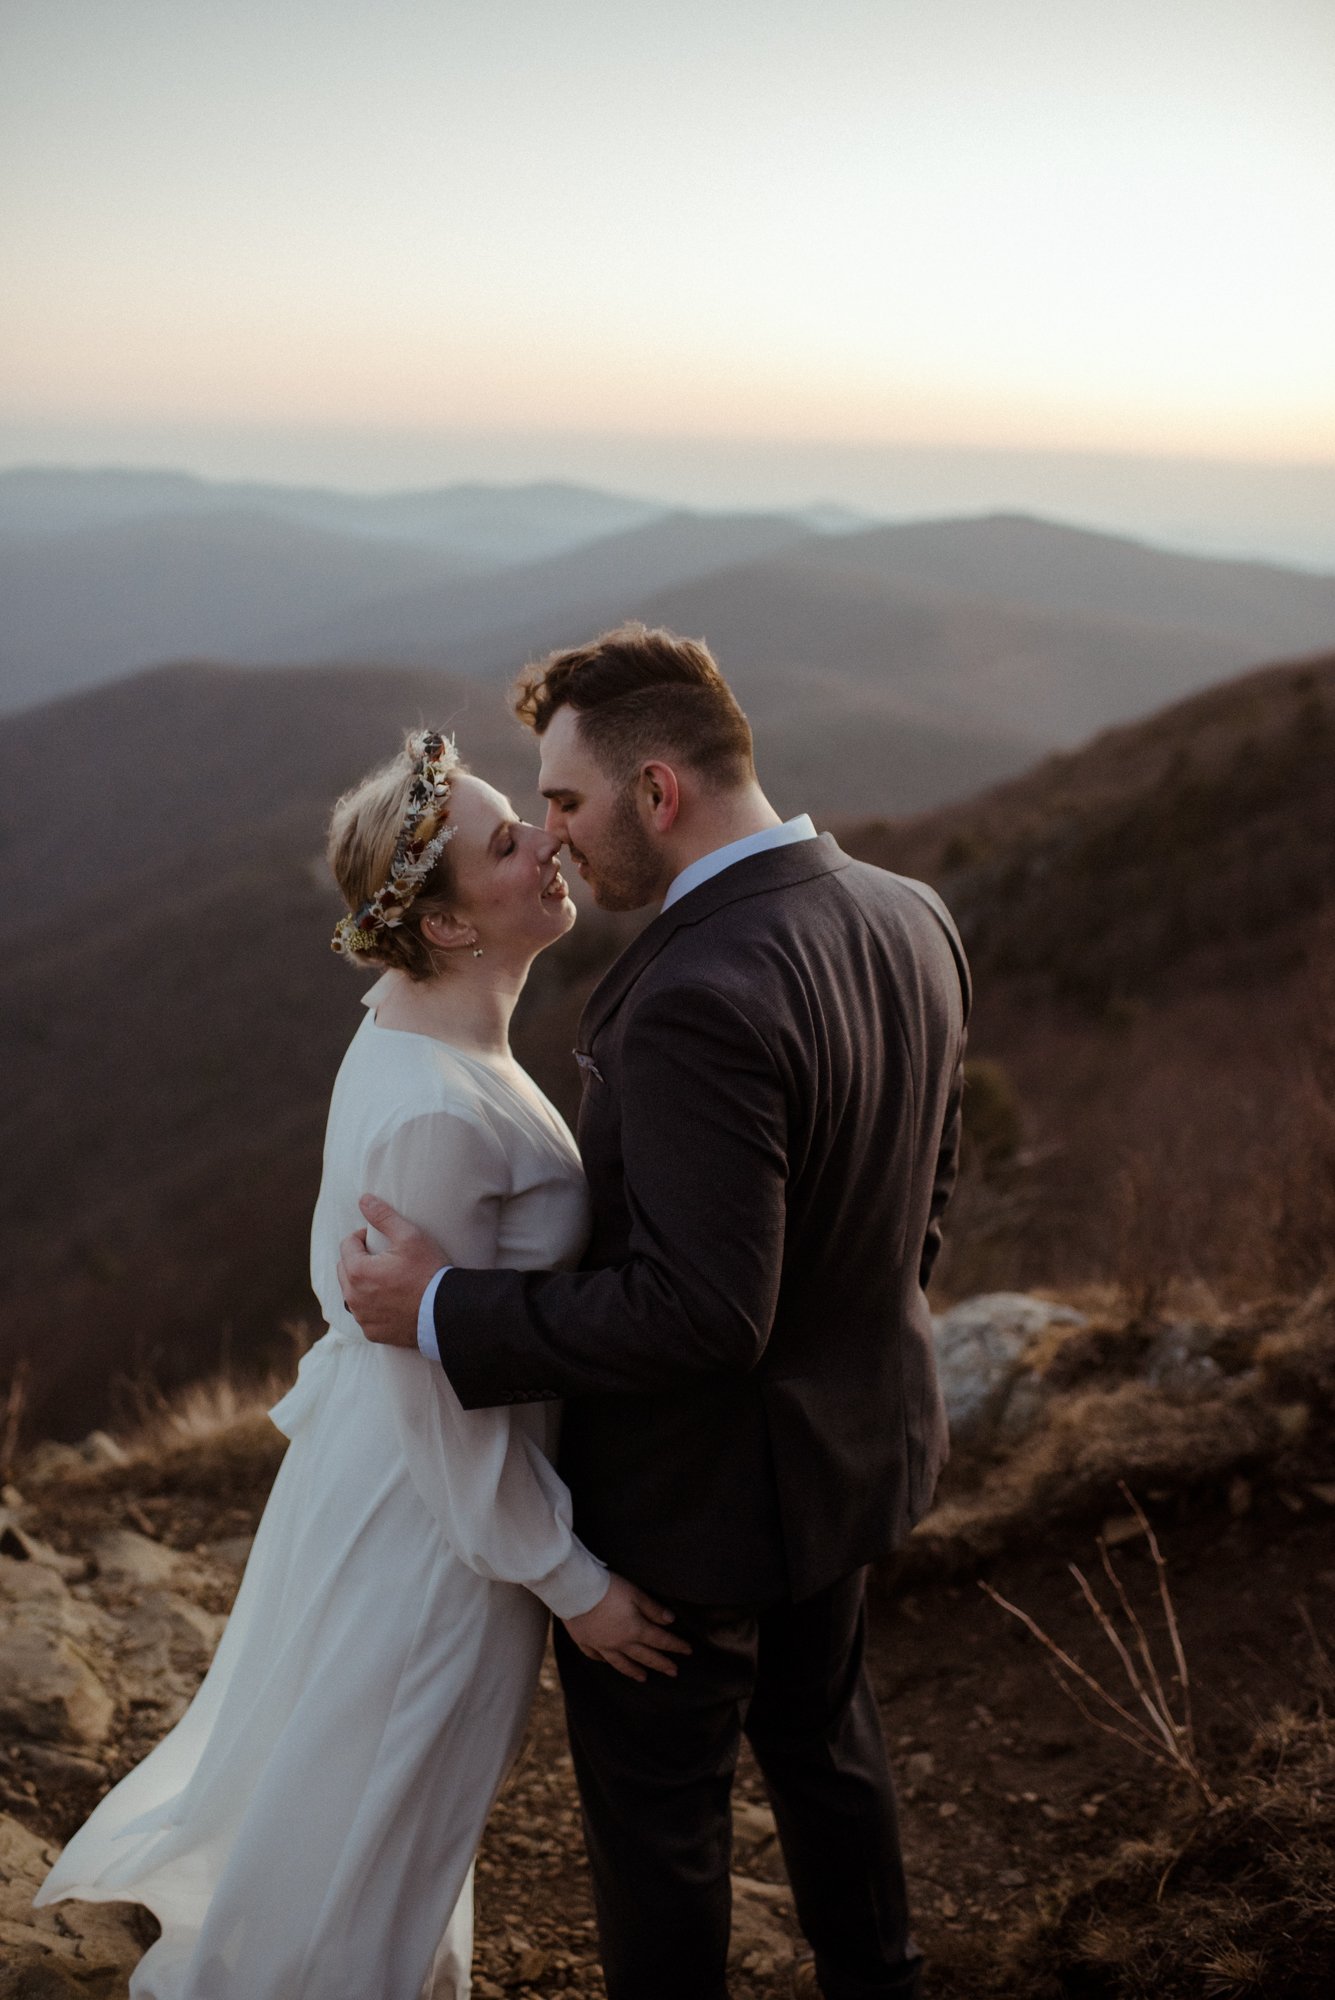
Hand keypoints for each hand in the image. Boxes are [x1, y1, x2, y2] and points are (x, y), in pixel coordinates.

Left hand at [336, 1194, 446, 1348]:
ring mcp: (362, 1317)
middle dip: (358, 1259)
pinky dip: (372, 1306)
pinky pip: (364, 1314)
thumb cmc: (428, 1271)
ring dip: (362, 1283)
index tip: (379, 1238)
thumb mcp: (409, 1237)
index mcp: (357, 1271)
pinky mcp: (373, 1332)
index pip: (347, 1244)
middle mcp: (353, 1297)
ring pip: (352, 1293)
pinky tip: (391, 1300)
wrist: (446, 1312)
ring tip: (387, 1278)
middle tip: (382, 1256)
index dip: (362, 1237)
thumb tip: (364, 1200)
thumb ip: (383, 1216)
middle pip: (345, 1269)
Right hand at [562, 1574, 691, 1682]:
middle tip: (673, 1672)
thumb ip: (653, 1609)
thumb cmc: (607, 1588)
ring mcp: (601, 1645)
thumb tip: (671, 1621)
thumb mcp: (635, 1593)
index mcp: (635, 1630)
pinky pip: (597, 1657)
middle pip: (645, 1656)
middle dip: (661, 1664)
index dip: (676, 1646)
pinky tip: (609, 1663)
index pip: (661, 1641)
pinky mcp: (585, 1642)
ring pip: (621, 1663)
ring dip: (635, 1671)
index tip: (688, 1651)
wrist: (574, 1590)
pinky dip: (605, 1662)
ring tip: (644, 1678)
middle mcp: (620, 1643)